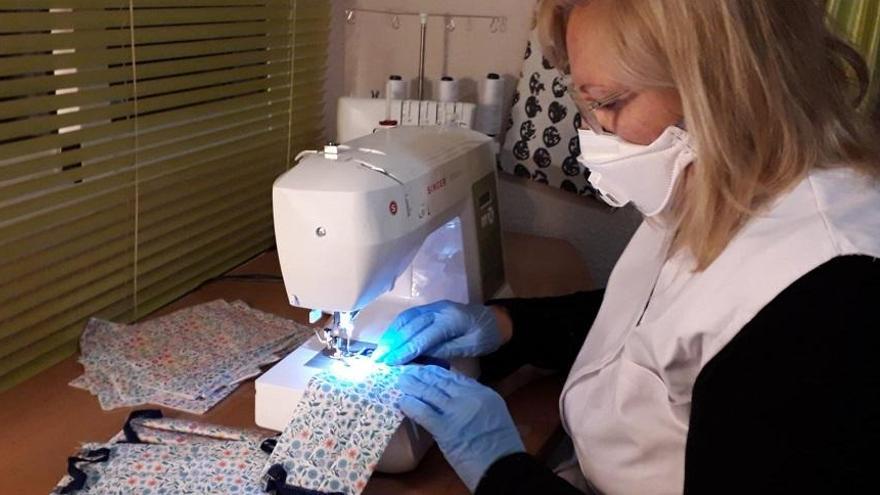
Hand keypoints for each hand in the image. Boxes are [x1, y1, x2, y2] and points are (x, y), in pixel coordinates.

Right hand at [372, 300, 504, 364]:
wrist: (497, 319)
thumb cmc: (487, 336)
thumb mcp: (471, 347)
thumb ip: (446, 350)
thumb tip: (419, 357)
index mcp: (451, 320)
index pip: (422, 337)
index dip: (404, 351)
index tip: (389, 363)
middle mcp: (439, 309)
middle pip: (410, 326)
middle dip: (392, 343)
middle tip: (377, 360)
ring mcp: (434, 306)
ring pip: (407, 318)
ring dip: (391, 334)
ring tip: (380, 351)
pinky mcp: (431, 308)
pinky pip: (410, 316)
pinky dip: (397, 328)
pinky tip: (390, 339)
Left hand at [398, 366, 524, 491]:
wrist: (502, 467)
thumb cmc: (502, 447)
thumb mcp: (496, 415)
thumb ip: (479, 404)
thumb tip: (458, 398)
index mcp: (485, 393)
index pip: (456, 378)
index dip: (439, 373)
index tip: (428, 370)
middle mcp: (470, 397)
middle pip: (441, 382)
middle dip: (424, 376)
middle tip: (410, 371)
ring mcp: (456, 411)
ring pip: (430, 393)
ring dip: (413, 386)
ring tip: (402, 381)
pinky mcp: (445, 428)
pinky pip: (424, 412)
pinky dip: (412, 405)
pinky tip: (403, 402)